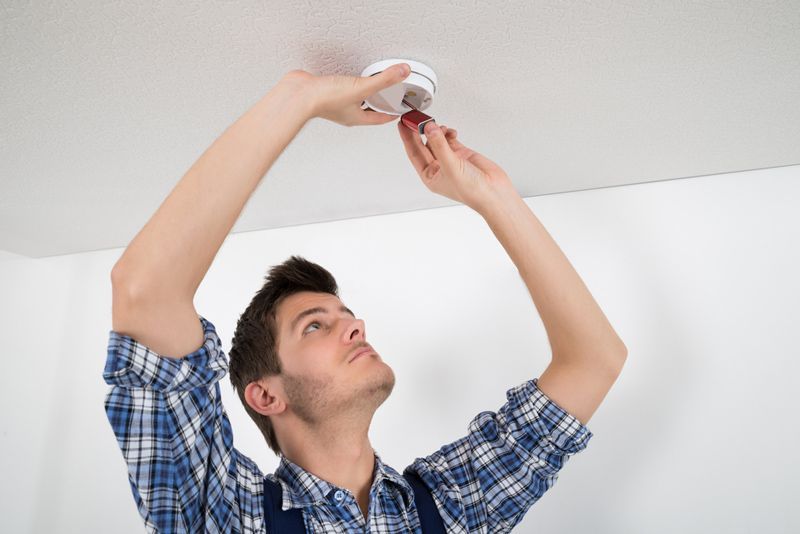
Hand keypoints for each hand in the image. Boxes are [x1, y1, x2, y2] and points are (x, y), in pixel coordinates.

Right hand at [280, 64, 411, 125]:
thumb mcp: (361, 87)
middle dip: (378, 104)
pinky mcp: (325, 92)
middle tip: (388, 97)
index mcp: (357, 117)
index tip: (400, 109)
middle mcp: (346, 113)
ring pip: (354, 100)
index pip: (380, 118)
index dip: (392, 113)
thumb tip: (403, 72)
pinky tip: (346, 78)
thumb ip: (384, 80)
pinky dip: (347, 85)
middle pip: (368, 110)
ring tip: (370, 85)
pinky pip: (341, 90)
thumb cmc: (324, 99)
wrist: (298, 94)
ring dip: (363, 94)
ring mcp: (335, 104)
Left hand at [397, 121, 514, 211]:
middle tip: (416, 117)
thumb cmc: (471, 191)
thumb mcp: (450, 166)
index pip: (414, 153)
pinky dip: (449, 133)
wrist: (493, 191)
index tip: (402, 124)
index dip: (407, 138)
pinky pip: (449, 139)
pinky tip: (450, 131)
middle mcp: (438, 167)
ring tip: (439, 126)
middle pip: (423, 145)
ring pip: (437, 140)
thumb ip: (439, 145)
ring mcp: (449, 159)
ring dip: (437, 131)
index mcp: (429, 175)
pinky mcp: (461, 153)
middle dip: (419, 131)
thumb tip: (429, 128)